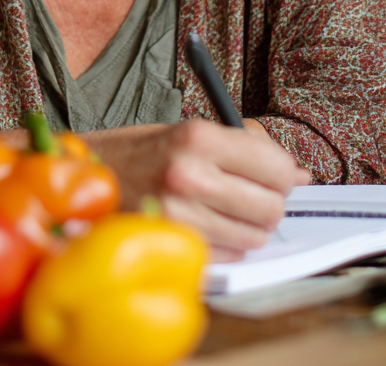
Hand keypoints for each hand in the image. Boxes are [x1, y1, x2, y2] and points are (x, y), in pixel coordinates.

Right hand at [83, 119, 309, 260]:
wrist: (88, 175)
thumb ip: (246, 148)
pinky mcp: (170, 244)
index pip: (276, 167)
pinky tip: (207, 222)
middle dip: (271, 202)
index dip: (284, 173)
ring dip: (249, 225)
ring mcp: (177, 215)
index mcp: (198, 137)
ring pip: (253, 237)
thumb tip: (297, 175)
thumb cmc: (144, 151)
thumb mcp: (192, 130)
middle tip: (254, 192)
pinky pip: (228, 254)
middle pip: (270, 207)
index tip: (279, 174)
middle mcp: (188, 175)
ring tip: (225, 207)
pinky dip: (227, 243)